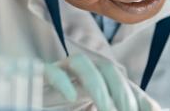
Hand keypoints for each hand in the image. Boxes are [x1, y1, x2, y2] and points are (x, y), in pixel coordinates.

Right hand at [45, 54, 160, 110]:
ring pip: (81, 63)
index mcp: (96, 82)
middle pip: (108, 69)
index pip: (124, 83)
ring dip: (98, 87)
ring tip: (108, 110)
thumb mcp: (91, 110)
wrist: (29, 100)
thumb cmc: (62, 108)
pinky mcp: (37, 75)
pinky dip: (61, 81)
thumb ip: (115, 107)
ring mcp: (59, 71)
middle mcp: (80, 72)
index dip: (140, 97)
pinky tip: (71, 97)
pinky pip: (50, 70)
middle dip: (123, 92)